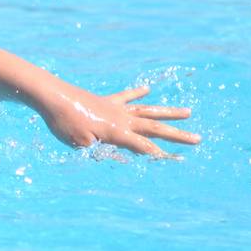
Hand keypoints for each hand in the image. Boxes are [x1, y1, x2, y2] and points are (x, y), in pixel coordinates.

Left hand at [38, 83, 199, 158]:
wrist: (52, 97)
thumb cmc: (64, 124)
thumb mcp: (82, 145)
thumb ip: (103, 151)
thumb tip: (123, 156)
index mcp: (117, 132)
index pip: (144, 147)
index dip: (161, 155)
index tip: (180, 160)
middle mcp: (121, 118)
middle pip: (155, 128)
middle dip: (177, 135)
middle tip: (198, 138)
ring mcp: (115, 107)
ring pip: (147, 110)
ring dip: (168, 113)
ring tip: (188, 112)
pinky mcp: (106, 100)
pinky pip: (126, 97)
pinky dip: (137, 93)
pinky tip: (148, 89)